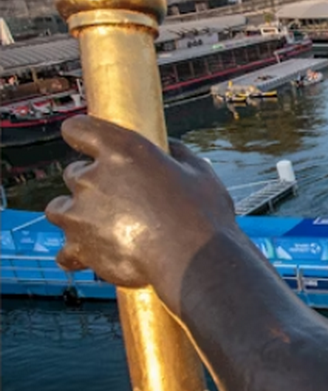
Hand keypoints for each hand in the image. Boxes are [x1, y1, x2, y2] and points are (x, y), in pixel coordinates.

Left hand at [47, 115, 237, 290]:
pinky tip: (96, 253)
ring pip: (60, 209)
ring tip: (102, 225)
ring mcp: (80, 215)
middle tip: (121, 197)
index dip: (82, 135)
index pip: (79, 129)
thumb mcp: (200, 173)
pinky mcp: (79, 248)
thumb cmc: (203, 214)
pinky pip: (65, 250)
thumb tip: (171, 148)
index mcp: (121, 151)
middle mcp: (92, 178)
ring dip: (75, 213)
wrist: (194, 261)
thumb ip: (178, 155)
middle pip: (74, 174)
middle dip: (92, 183)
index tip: (89, 143)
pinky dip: (77, 252)